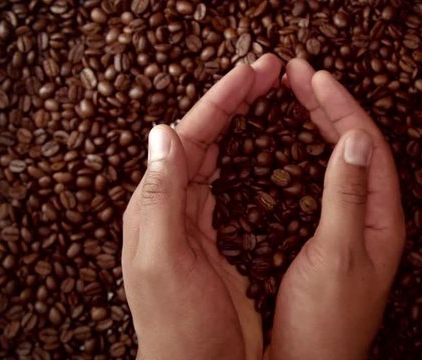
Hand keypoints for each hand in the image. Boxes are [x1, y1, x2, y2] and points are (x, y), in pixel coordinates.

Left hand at [122, 54, 281, 359]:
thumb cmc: (179, 326)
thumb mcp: (165, 262)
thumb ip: (162, 198)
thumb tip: (163, 133)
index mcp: (156, 206)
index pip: (189, 136)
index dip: (221, 100)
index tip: (253, 72)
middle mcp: (169, 206)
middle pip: (200, 137)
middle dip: (231, 100)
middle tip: (265, 71)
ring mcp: (188, 220)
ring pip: (210, 154)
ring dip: (232, 121)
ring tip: (257, 94)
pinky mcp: (208, 236)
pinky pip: (217, 182)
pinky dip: (233, 155)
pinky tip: (241, 145)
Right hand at [268, 59, 404, 358]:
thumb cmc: (326, 319)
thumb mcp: (337, 253)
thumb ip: (345, 196)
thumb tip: (352, 139)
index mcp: (380, 218)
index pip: (366, 147)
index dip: (342, 108)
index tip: (316, 78)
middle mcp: (371, 217)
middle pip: (355, 146)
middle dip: (330, 106)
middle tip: (300, 74)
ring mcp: (351, 225)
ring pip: (340, 160)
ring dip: (322, 124)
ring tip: (299, 94)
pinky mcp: (330, 235)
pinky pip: (326, 180)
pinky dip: (311, 153)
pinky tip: (298, 142)